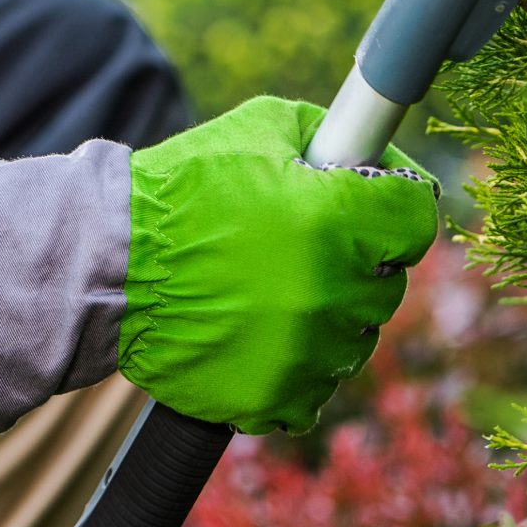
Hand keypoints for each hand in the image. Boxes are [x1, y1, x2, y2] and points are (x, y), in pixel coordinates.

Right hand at [119, 96, 438, 431]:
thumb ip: (331, 136)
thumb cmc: (183, 190)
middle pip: (389, 281)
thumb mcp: (262, 129)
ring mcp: (306, 352)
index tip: (372, 206)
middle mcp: (333, 291)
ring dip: (331, 315)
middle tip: (308, 247)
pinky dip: (298, 369)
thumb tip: (376, 154)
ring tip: (276, 292)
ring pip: (356, 337)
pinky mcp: (275, 397)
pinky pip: (316, 390)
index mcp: (338, 220)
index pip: (418, 218)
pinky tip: (264, 337)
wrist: (108, 266)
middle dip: (359, 260)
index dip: (394, 206)